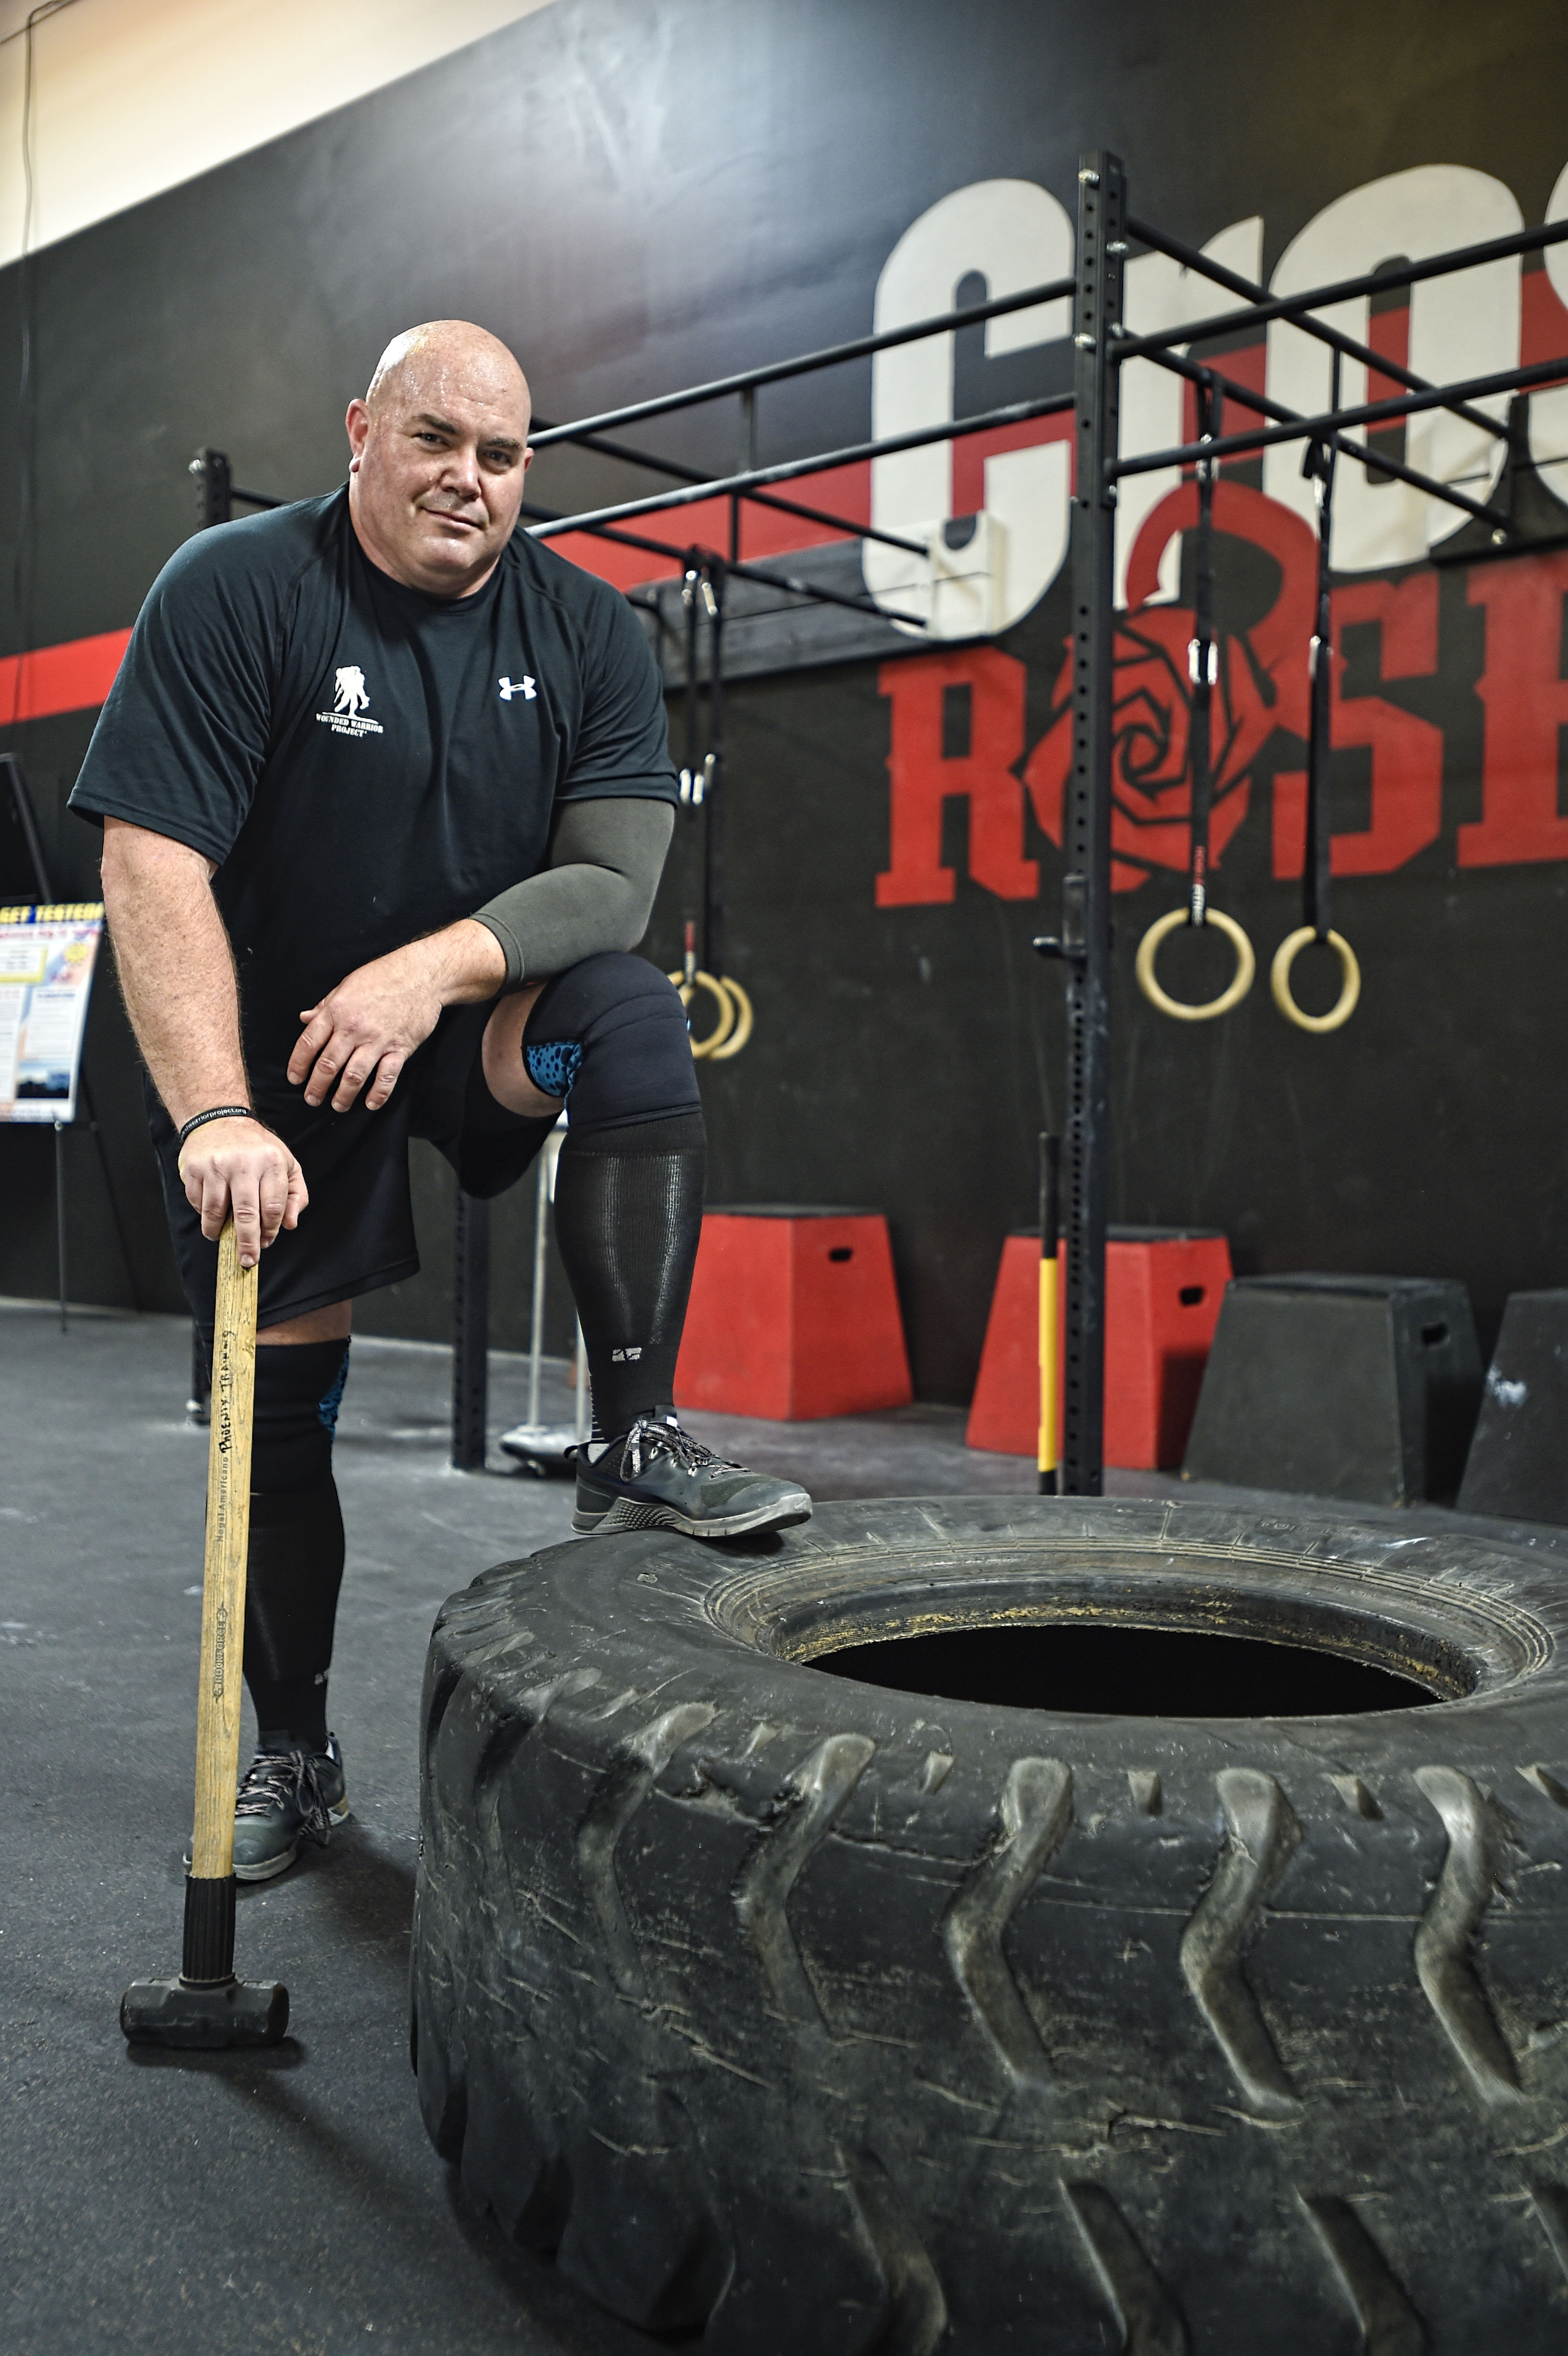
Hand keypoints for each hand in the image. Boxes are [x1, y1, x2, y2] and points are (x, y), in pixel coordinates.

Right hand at [177, 1117, 307, 1268]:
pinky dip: (203, 1213)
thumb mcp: (286, 1164)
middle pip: (246, 1213)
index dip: (270, 1230)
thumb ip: (294, 1195)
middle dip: (247, 1242)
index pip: (273, 1207)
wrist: (219, 1119)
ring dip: (217, 1231)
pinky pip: (197, 1202)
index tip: (265, 1243)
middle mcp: (243, 1163)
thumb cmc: (257, 1147)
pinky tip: (209, 1211)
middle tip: (247, 1261)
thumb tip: (290, 1225)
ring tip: (220, 1236)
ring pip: (215, 1211)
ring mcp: (216, 1166)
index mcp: (271, 1162)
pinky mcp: (193, 1168)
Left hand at [289, 943, 447, 1112]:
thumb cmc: (382, 976)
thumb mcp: (346, 985)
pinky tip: (371, 1104)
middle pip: (328, 1064)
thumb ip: (325, 1005)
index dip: (298, 1064)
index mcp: (336, 1011)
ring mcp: (377, 1040)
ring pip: (354, 1075)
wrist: (421, 974)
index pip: (308, 1043)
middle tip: (312, 1099)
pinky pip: (386, 1077)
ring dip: (343, 1095)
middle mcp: (353, 1028)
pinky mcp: (400, 1047)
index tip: (295, 1078)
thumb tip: (305, 1017)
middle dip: (317, 1086)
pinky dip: (378, 1094)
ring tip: (338, 1106)